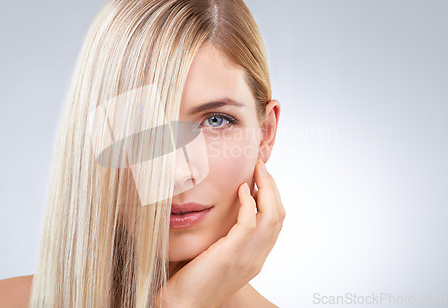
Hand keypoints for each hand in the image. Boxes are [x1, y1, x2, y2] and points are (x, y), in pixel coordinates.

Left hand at [157, 159, 285, 307]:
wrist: (182, 305)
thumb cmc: (193, 278)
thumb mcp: (217, 254)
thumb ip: (227, 235)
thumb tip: (224, 209)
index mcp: (255, 258)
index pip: (276, 222)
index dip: (273, 196)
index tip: (262, 178)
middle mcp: (256, 258)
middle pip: (278, 216)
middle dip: (272, 187)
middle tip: (261, 167)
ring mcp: (245, 258)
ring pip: (271, 217)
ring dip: (266, 188)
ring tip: (256, 171)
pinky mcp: (229, 255)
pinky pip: (249, 224)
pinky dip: (249, 203)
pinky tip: (241, 189)